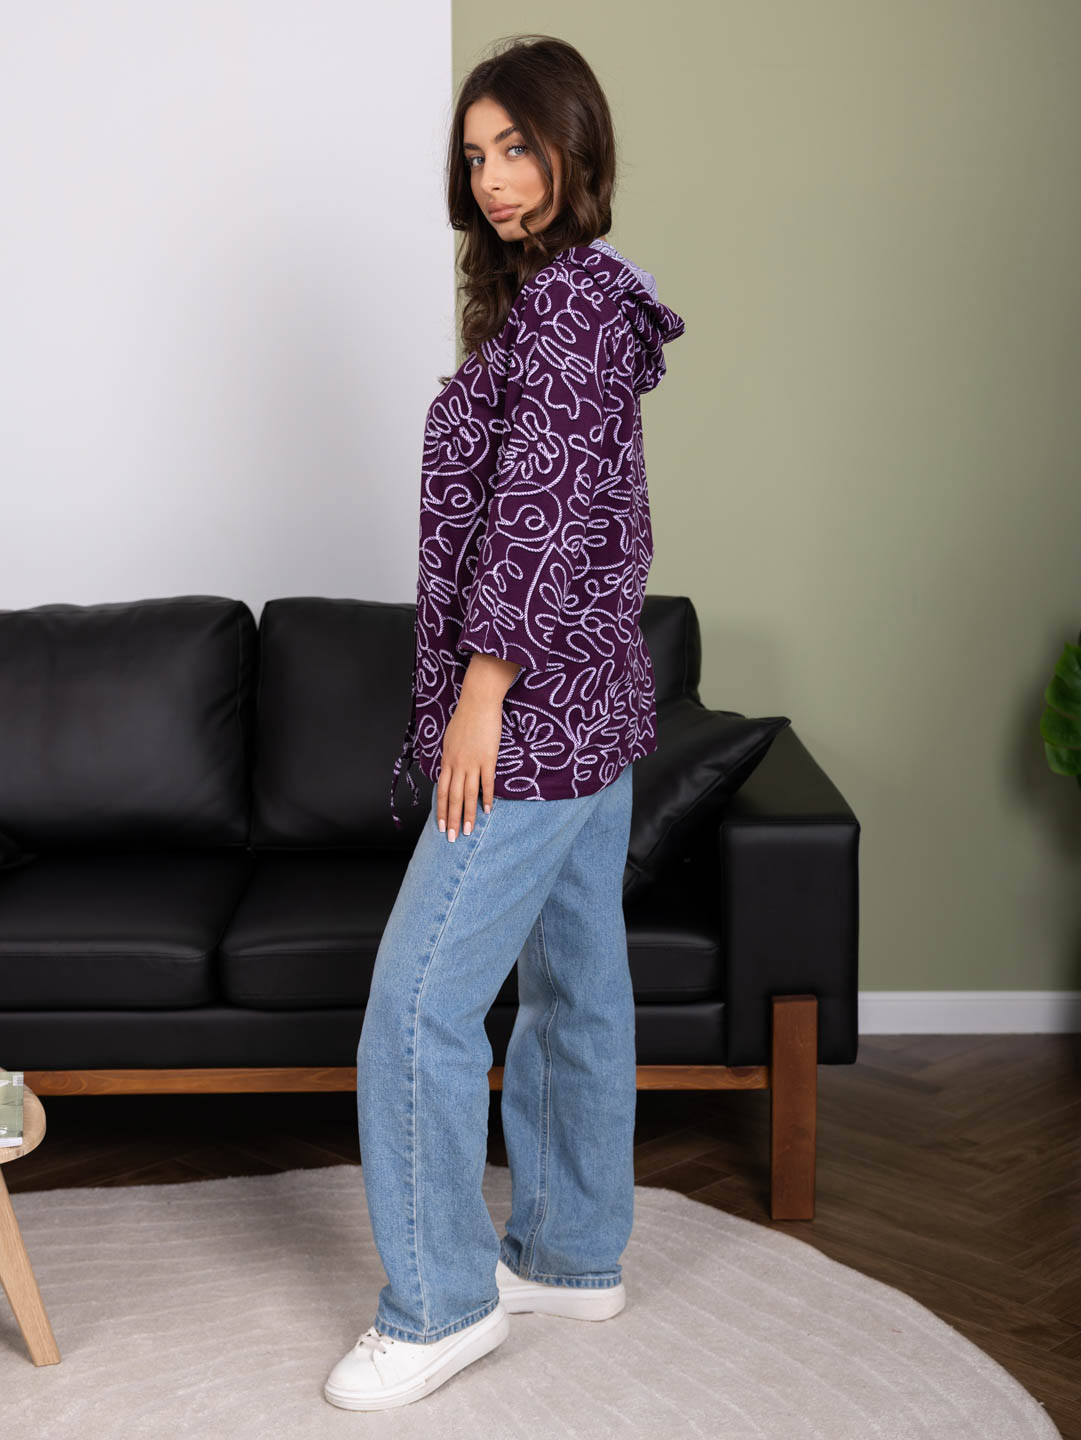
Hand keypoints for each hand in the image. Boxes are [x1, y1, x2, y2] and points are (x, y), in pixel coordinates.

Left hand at [437, 652, 519, 840]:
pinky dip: (486, 798)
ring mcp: (472, 762)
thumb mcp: (450, 739)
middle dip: (452, 820)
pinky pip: (486, 783)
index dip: (441, 811)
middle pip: (453, 798)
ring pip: (468, 794)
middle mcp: (457, 764)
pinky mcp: (488, 758)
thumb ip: (449, 758)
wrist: (477, 702)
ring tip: (468, 832)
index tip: (441, 827)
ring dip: (468, 815)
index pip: (442, 792)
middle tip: (453, 838)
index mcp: (447, 760)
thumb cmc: (464, 718)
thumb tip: (448, 771)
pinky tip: (487, 811)